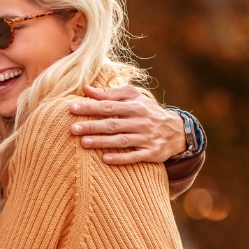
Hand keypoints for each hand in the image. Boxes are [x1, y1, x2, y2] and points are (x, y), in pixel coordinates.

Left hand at [70, 85, 185, 164]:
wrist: (177, 131)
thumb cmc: (148, 111)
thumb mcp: (134, 97)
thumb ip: (110, 93)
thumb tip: (86, 89)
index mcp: (135, 106)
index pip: (109, 106)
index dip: (90, 107)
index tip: (72, 108)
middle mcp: (140, 121)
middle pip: (113, 123)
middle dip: (92, 126)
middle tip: (72, 128)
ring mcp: (146, 138)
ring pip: (122, 140)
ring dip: (102, 141)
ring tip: (83, 143)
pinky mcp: (151, 153)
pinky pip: (134, 156)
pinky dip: (120, 158)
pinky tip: (105, 159)